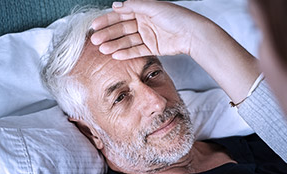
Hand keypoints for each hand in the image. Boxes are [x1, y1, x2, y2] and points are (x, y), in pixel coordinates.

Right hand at [91, 0, 210, 58]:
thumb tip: (115, 5)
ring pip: (127, 41)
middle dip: (108, 34)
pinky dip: (126, 53)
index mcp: (142, 10)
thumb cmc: (176, 17)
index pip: (120, 15)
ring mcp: (148, 36)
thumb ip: (133, 6)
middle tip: (95, 40)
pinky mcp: (153, 48)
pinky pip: (136, 50)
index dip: (107, 20)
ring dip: (114, 45)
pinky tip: (115, 55)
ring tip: (102, 50)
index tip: (94, 26)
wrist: (192, 33)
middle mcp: (143, 22)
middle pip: (121, 29)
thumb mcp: (153, 7)